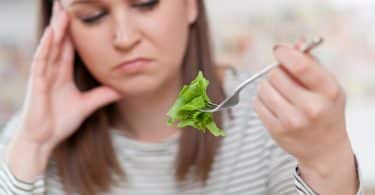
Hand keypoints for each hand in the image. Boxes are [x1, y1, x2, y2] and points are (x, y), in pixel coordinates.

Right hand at [7, 1, 121, 178]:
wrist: (44, 139)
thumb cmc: (59, 122)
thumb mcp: (86, 105)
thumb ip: (102, 95)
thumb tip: (121, 90)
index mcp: (63, 74)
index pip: (69, 49)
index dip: (74, 33)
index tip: (80, 17)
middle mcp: (52, 71)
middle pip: (59, 43)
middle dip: (63, 24)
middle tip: (67, 6)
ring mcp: (43, 76)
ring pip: (50, 47)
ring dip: (56, 29)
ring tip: (61, 12)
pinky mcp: (37, 83)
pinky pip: (41, 61)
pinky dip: (46, 46)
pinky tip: (51, 33)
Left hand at [253, 42, 357, 193]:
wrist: (324, 148)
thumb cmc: (325, 110)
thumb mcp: (327, 86)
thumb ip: (310, 63)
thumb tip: (292, 45)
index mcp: (328, 91)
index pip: (300, 65)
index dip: (285, 53)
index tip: (279, 50)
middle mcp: (311, 107)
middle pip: (275, 74)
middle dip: (277, 72)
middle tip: (285, 80)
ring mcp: (292, 121)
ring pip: (263, 88)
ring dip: (268, 86)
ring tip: (281, 94)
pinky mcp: (276, 130)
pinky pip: (257, 103)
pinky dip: (262, 100)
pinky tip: (275, 106)